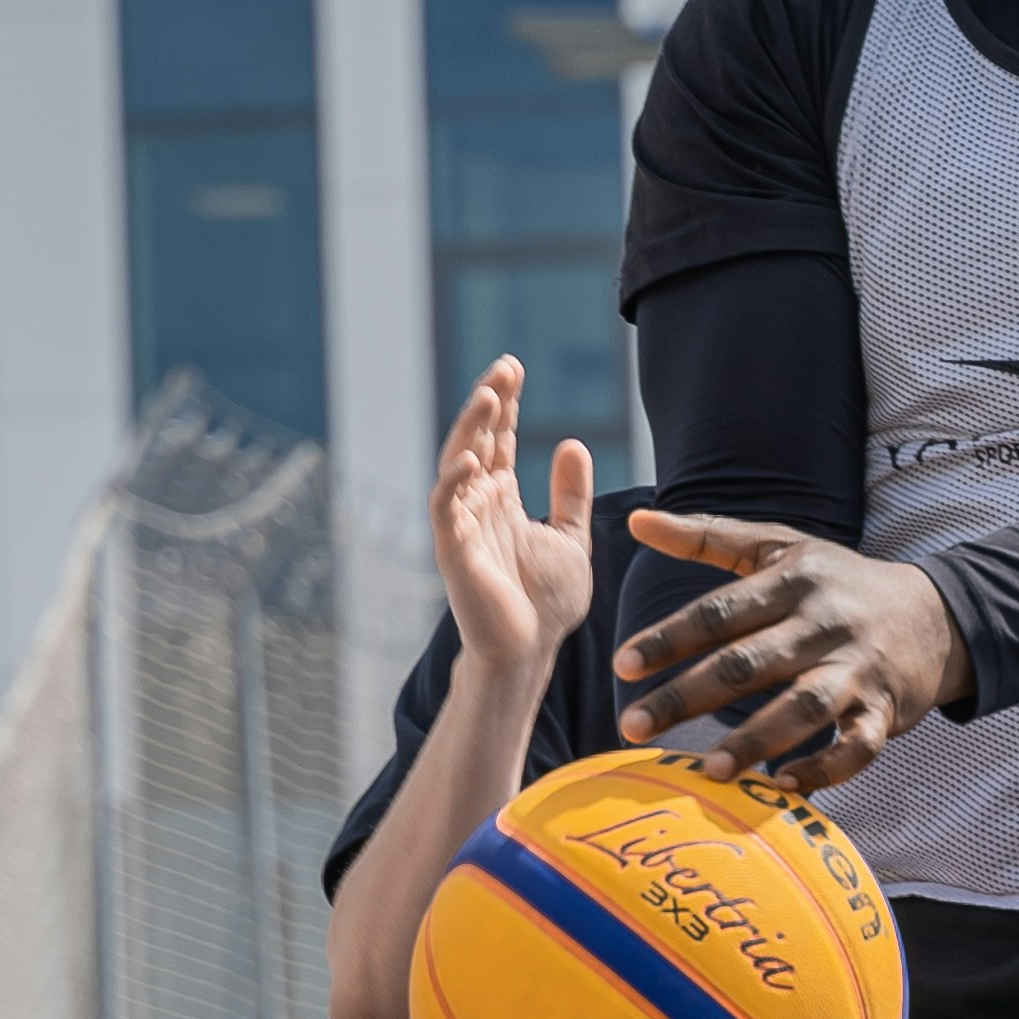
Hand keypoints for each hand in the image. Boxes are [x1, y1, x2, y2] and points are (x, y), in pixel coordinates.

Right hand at [434, 357, 592, 683]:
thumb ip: (569, 495)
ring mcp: (462, 525)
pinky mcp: (454, 552)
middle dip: (487, 403)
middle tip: (503, 369)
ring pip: (456, 464)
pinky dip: (453, 484)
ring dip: (469, 429)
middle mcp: (477, 504)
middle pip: (476, 440)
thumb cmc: (545, 602)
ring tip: (488, 396)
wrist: (530, 651)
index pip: (499, 438)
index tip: (513, 367)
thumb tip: (572, 442)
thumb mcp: (571, 538)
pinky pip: (445, 510)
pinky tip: (471, 461)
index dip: (504, 404)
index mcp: (502, 498)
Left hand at [613, 510, 962, 790]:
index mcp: (792, 582)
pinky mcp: (886, 711)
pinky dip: (825, 768)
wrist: (936, 615)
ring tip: (708, 770)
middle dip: (688, 696)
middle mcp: (823, 624)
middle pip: (748, 663)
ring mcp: (857, 669)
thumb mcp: (780, 548)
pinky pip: (857, 746)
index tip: (623, 664)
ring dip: (755, 739)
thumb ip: (708, 537)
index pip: (721, 611)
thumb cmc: (839, 583)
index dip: (671, 637)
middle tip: (633, 725)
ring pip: (803, 706)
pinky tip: (784, 786)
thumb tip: (636, 521)